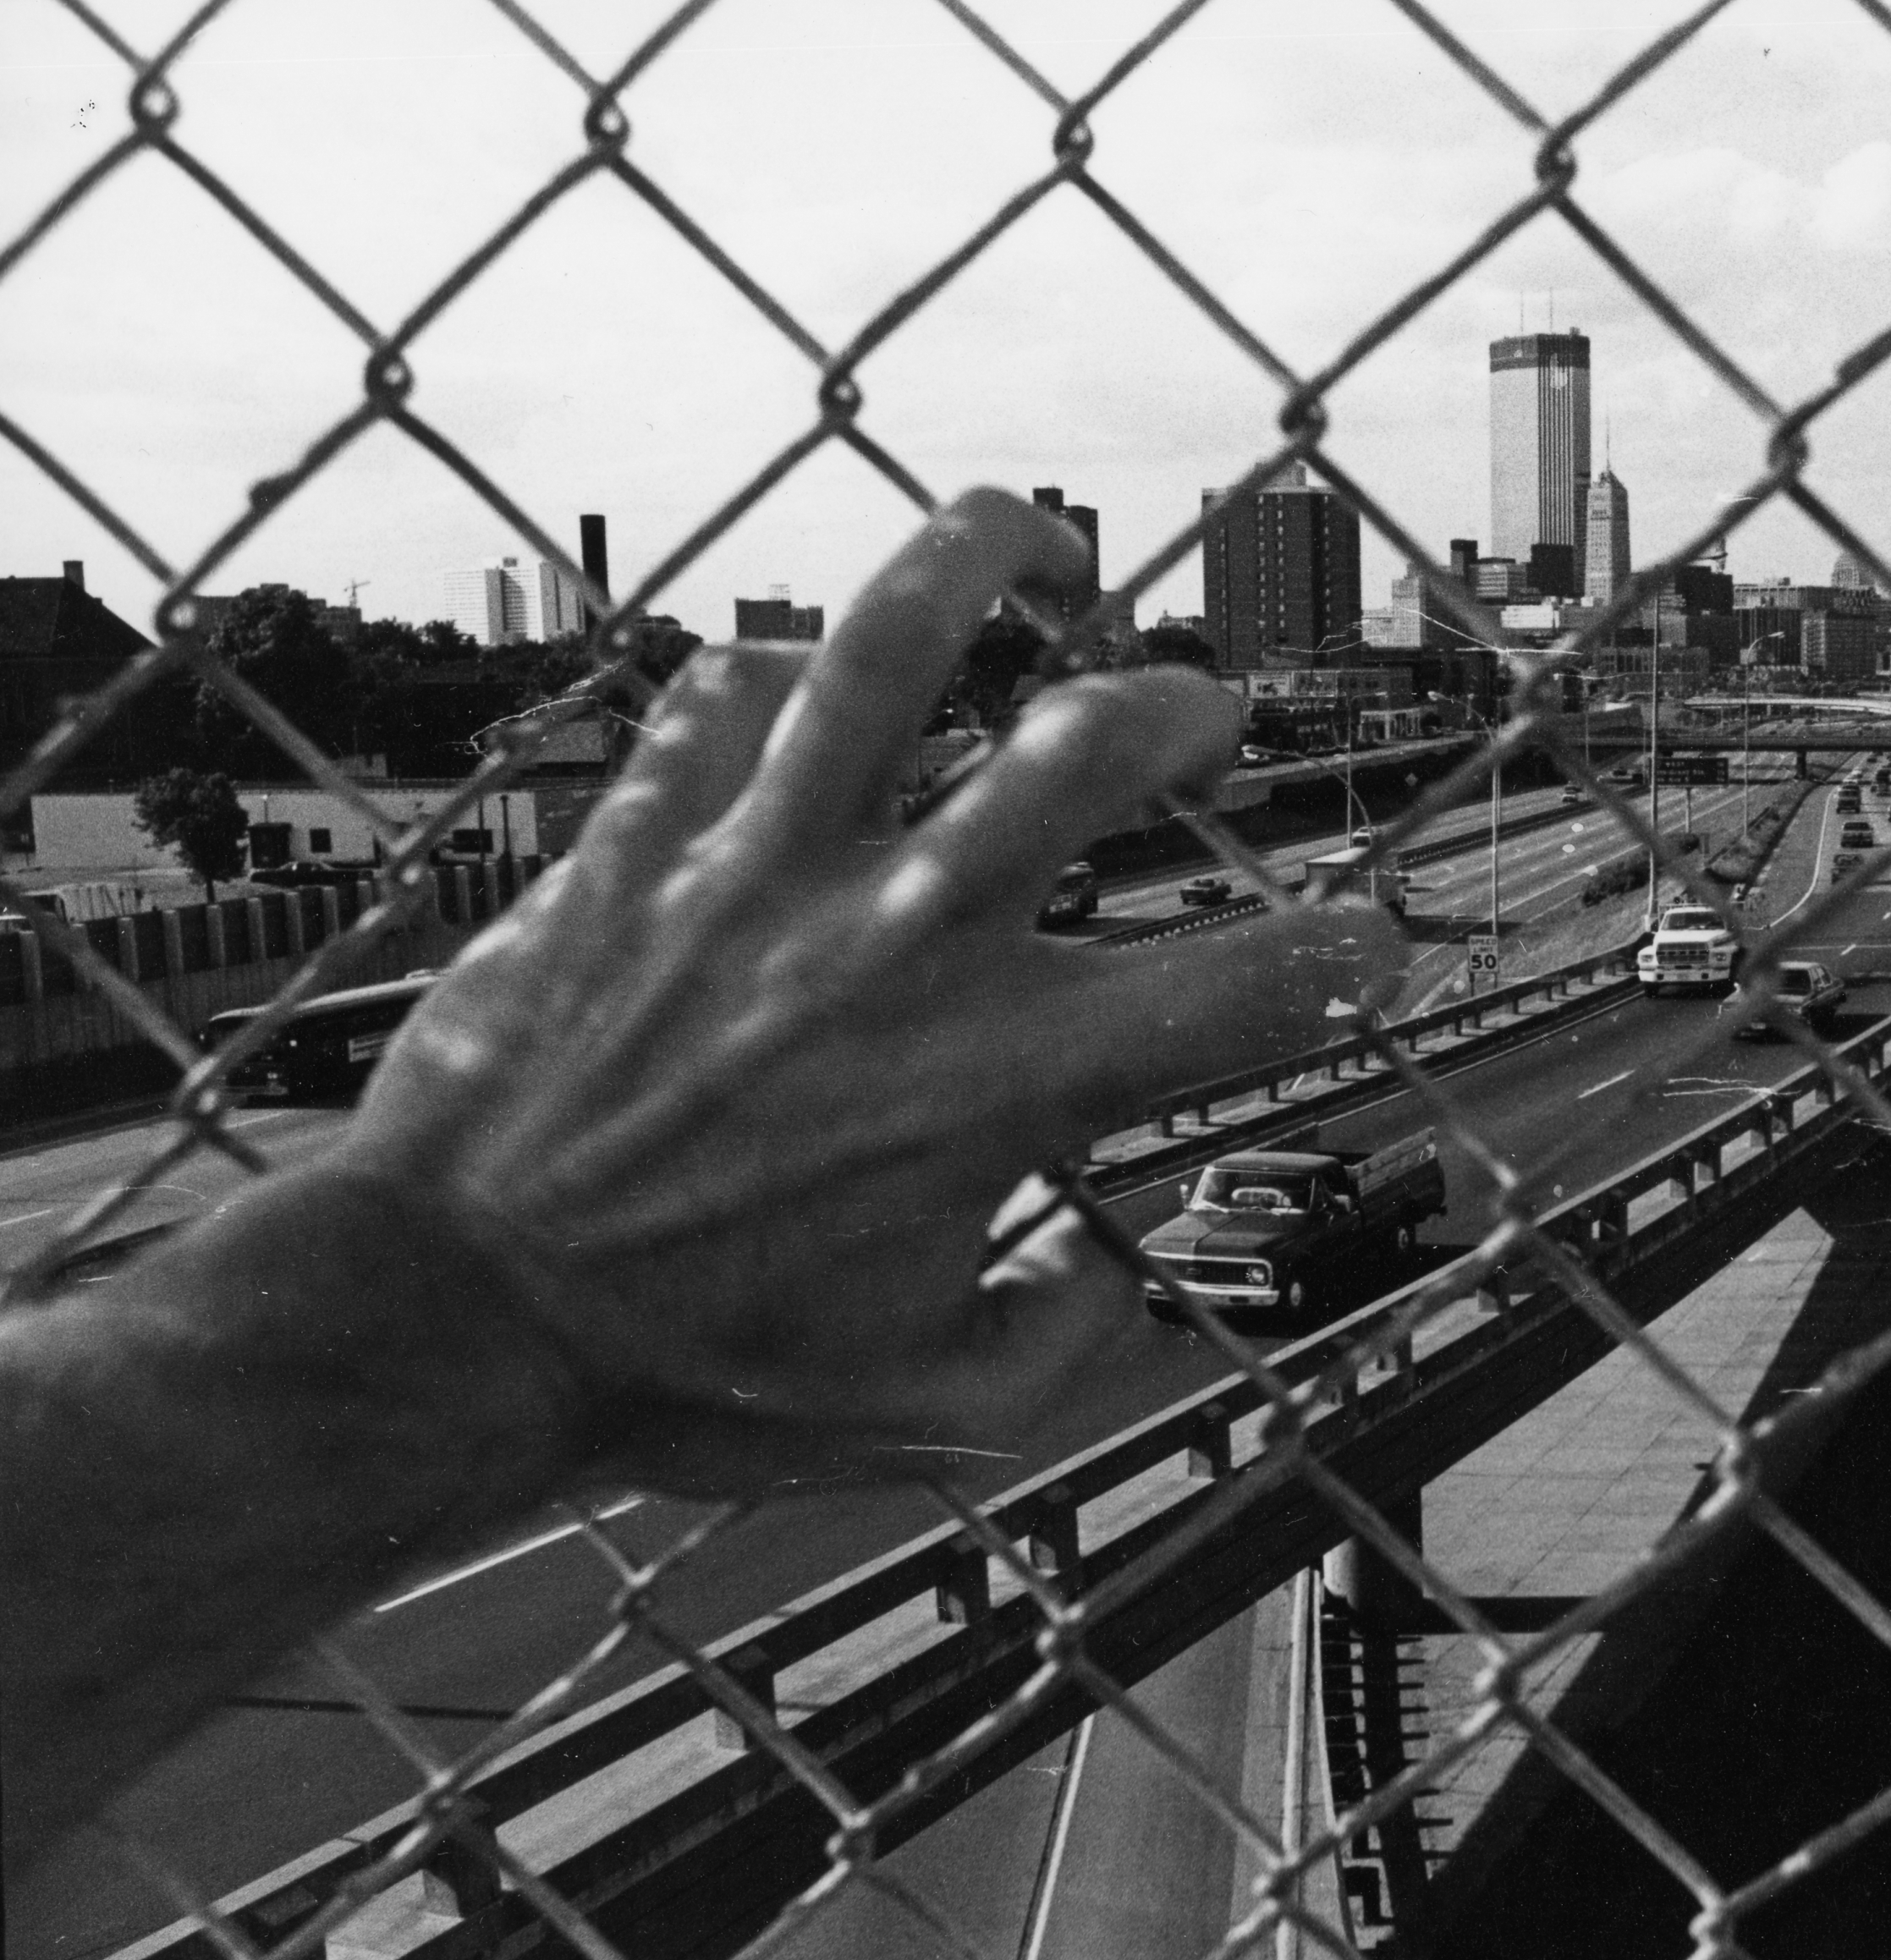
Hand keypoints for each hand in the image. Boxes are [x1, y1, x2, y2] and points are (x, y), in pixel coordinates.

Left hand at [325, 488, 1401, 1492]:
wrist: (448, 1317)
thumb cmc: (688, 1372)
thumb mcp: (928, 1410)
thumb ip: (1063, 1342)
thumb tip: (1115, 1271)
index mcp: (1002, 1083)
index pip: (1243, 989)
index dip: (1348, 957)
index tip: (1372, 947)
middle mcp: (905, 943)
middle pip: (1094, 747)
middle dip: (1185, 710)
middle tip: (1202, 721)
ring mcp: (768, 870)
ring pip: (898, 639)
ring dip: (988, 562)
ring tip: (1037, 549)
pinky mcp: (644, 838)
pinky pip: (730, 690)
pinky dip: (787, 671)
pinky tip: (818, 690)